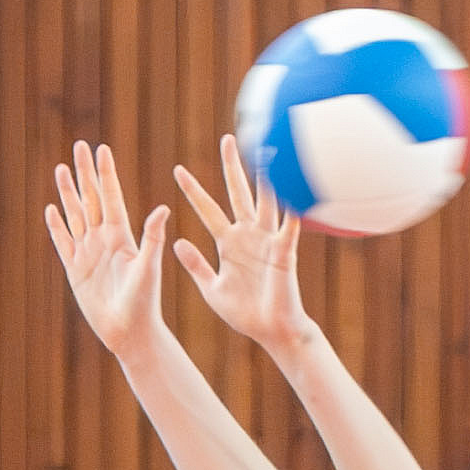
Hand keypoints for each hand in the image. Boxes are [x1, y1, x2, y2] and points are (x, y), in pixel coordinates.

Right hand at [47, 140, 176, 358]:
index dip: (106, 174)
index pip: (112, 197)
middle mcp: (104, 240)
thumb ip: (151, 238)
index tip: (102, 149)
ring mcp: (88, 253)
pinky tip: (52, 209)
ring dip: (68, 193)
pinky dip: (57, 226)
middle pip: (91, 199)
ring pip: (75, 216)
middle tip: (79, 147)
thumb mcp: (148, 268)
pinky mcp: (75, 270)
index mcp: (122, 236)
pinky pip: (63, 243)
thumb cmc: (144, 302)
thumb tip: (164, 208)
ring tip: (61, 169)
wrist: (129, 331)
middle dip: (85, 174)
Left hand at [172, 134, 313, 353]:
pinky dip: (292, 208)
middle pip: (238, 193)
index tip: (178, 170)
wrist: (271, 331)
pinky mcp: (284, 252)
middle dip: (232, 167)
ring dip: (265, 177)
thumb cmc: (244, 313)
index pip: (207, 209)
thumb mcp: (212, 288)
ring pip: (266, 201)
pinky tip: (293, 188)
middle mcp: (248, 235)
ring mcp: (267, 240)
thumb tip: (176, 242)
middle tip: (227, 138)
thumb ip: (196, 265)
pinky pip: (289, 226)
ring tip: (266, 150)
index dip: (194, 190)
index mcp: (228, 243)